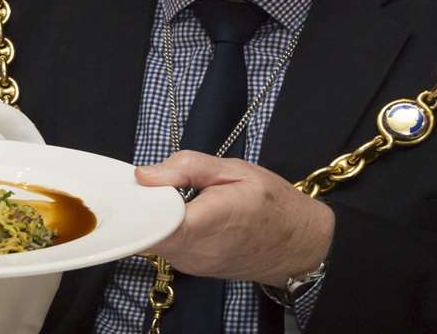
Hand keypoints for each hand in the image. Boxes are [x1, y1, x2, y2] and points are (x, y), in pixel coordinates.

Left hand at [136, 151, 332, 286]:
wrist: (300, 245)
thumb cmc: (273, 204)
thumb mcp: (235, 170)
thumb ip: (187, 167)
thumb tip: (144, 174)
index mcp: (205, 223)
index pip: (150, 222)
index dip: (137, 201)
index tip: (137, 184)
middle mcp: (195, 251)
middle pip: (146, 229)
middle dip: (143, 205)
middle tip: (155, 183)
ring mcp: (193, 265)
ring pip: (153, 238)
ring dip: (155, 217)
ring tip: (175, 197)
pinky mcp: (193, 269)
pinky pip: (166, 246)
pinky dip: (166, 229)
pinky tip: (182, 214)